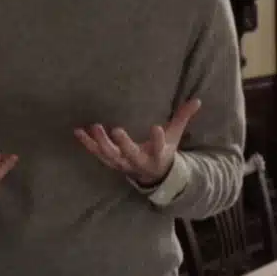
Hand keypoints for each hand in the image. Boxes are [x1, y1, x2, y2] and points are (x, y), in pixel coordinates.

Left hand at [75, 98, 201, 186]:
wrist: (152, 175)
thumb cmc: (163, 151)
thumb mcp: (174, 137)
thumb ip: (183, 118)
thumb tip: (198, 100)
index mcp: (157, 156)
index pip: (159, 148)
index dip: (157, 140)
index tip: (156, 128)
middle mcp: (139, 162)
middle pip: (130, 154)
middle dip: (123, 144)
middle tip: (116, 130)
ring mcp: (123, 163)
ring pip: (111, 156)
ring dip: (101, 143)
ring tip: (95, 127)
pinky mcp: (111, 161)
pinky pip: (97, 154)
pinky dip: (87, 144)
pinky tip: (78, 131)